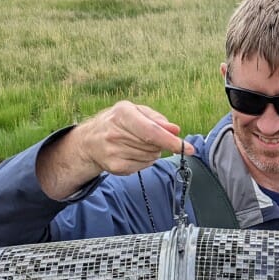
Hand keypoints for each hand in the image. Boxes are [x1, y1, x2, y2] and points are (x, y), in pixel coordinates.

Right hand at [37, 101, 194, 199]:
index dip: (171, 141)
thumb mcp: (136, 112)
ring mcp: (114, 153)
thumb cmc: (117, 122)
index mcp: (122, 114)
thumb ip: (157, 119)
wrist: (90, 140)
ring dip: (152, 152)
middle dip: (161, 144)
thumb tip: (176, 130)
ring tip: (137, 143)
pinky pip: (143, 166)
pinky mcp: (115, 168)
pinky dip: (144, 160)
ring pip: (151, 157)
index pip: (152, 132)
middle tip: (151, 138)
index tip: (188, 148)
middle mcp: (115, 134)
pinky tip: (132, 152)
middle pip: (154, 146)